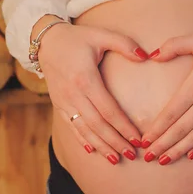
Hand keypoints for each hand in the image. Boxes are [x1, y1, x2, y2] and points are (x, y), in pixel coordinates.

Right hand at [38, 21, 148, 164]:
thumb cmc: (78, 38)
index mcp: (85, 79)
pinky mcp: (59, 104)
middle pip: (97, 125)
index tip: (138, 138)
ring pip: (84, 130)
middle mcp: (73, 94)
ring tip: (116, 159)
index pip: (108, 109)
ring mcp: (64, 101)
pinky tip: (94, 151)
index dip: (124, 126)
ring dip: (101, 146)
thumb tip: (146, 56)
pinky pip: (72, 126)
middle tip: (132, 154)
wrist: (46, 41)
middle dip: (115, 142)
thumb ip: (124, 44)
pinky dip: (83, 140)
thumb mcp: (101, 34)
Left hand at [141, 32, 192, 164]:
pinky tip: (190, 155)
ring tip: (165, 160)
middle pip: (182, 128)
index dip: (157, 128)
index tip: (145, 140)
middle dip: (164, 144)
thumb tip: (152, 55)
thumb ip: (173, 45)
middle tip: (149, 156)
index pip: (172, 111)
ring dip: (180, 150)